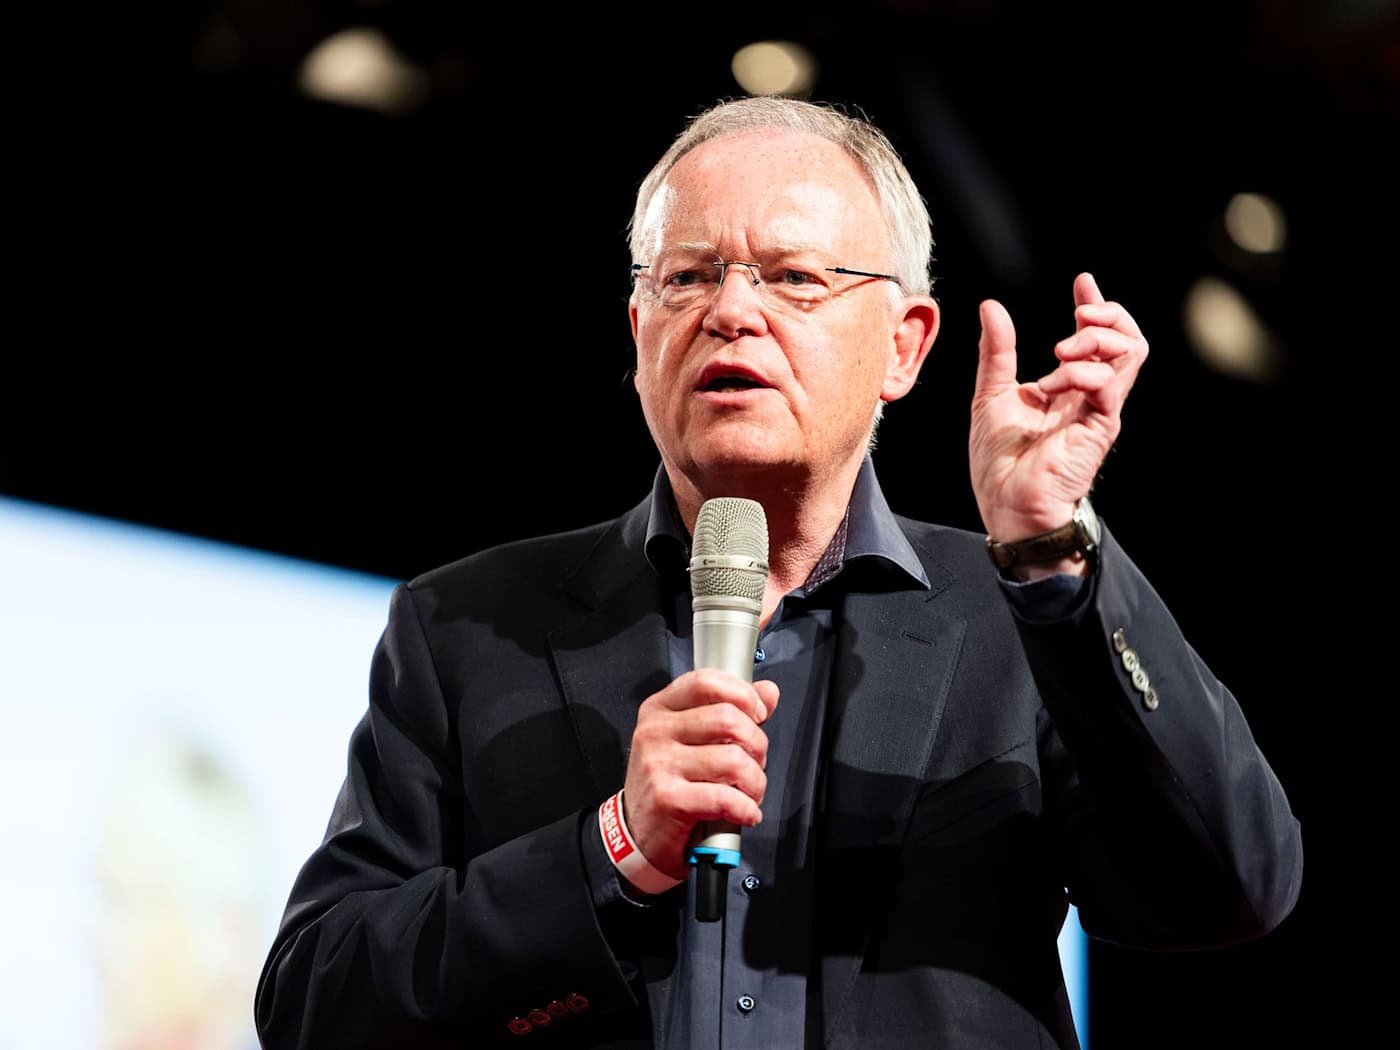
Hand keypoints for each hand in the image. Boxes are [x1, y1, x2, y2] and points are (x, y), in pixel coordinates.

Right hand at [622, 669, 780, 878]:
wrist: (637, 833)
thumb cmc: (668, 783)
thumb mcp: (691, 739)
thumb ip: (731, 711)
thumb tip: (768, 692)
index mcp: (661, 709)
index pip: (706, 681)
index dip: (743, 694)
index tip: (758, 715)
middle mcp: (655, 731)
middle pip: (728, 720)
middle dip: (757, 745)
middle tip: (754, 763)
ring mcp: (658, 763)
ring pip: (734, 760)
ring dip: (755, 782)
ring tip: (750, 792)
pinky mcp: (667, 798)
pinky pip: (725, 797)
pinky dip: (746, 809)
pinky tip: (745, 812)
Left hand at [970, 272, 1147, 554]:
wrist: (1006, 506)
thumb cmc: (1000, 464)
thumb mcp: (991, 395)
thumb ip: (997, 352)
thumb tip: (991, 307)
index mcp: (1069, 389)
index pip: (1098, 338)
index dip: (1096, 304)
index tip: (1083, 282)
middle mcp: (1090, 397)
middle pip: (1128, 341)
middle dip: (1107, 315)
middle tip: (1077, 315)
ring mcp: (1099, 411)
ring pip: (1130, 354)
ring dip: (1096, 338)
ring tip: (1059, 352)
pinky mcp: (1100, 428)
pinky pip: (1109, 385)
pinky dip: (1082, 372)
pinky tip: (1052, 384)